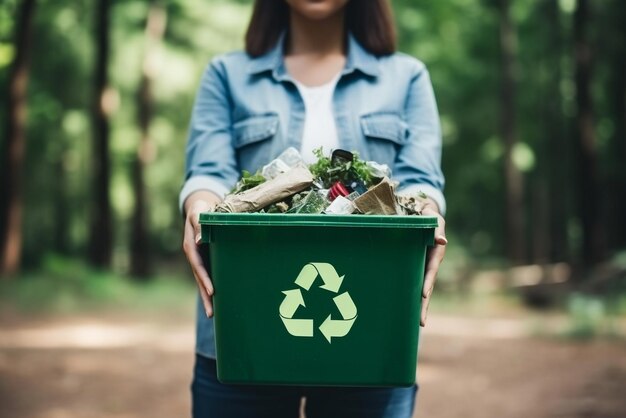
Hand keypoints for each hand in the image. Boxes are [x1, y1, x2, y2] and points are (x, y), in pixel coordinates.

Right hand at [182, 195, 218, 316]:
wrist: (199, 208)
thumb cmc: (200, 209)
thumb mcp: (198, 212)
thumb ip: (200, 224)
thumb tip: (201, 241)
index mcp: (191, 246)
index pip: (198, 266)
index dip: (205, 279)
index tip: (213, 291)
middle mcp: (194, 256)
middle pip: (200, 279)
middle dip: (206, 296)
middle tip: (212, 314)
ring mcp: (200, 260)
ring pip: (203, 282)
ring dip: (208, 298)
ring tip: (214, 316)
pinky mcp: (206, 260)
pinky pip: (209, 276)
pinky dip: (212, 289)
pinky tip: (219, 302)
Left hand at [420, 200, 446, 325]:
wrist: (422, 213)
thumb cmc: (427, 214)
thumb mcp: (431, 216)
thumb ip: (435, 227)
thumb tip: (442, 241)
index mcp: (434, 252)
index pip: (431, 270)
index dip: (428, 282)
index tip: (424, 295)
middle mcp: (430, 263)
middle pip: (427, 286)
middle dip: (424, 304)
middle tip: (422, 322)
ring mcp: (422, 267)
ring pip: (420, 288)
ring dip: (419, 305)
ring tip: (417, 324)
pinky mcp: (415, 267)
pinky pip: (412, 283)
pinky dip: (410, 296)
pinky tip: (404, 310)